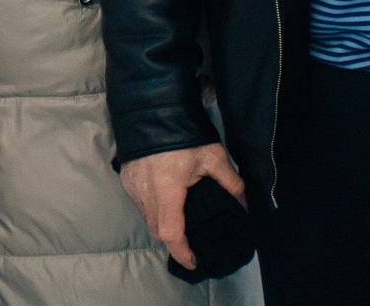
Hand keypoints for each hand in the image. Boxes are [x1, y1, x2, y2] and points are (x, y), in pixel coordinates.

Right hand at [120, 143, 245, 269]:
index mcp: (167, 188)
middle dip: (173, 241)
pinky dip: (152, 208)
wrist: (152, 107)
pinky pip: (139, 202)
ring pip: (146, 216)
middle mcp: (145, 190)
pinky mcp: (126, 176)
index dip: (182, 251)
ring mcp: (132, 184)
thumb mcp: (214, 156)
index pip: (171, 232)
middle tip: (191, 244)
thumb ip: (231, 183)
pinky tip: (165, 200)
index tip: (194, 261)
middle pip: (157, 229)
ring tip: (180, 221)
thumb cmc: (184, 132)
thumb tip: (243, 206)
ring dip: (161, 224)